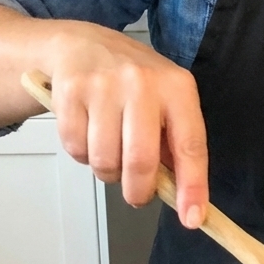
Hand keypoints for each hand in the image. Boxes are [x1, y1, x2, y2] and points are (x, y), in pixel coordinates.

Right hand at [43, 22, 207, 228]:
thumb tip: (181, 193)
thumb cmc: (132, 81)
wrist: (82, 44)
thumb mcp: (165, 99)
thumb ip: (174, 142)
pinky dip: (82, 155)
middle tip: (137, 196)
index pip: (190, 145)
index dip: (192, 186)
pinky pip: (76, 149)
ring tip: (111, 152)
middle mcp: (143, 83)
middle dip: (138, 191)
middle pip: (141, 161)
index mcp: (177, 87)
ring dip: (107, 172)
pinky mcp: (70, 92)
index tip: (192, 218)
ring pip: (105, 160)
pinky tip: (89, 133)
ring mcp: (104, 86)